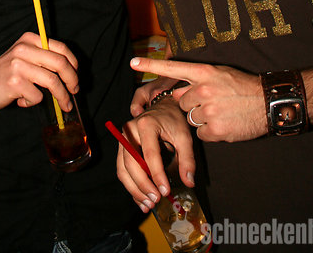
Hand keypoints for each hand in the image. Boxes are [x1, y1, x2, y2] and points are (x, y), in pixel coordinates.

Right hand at [0, 32, 78, 110]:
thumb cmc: (7, 72)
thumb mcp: (24, 56)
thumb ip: (43, 59)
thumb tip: (72, 74)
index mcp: (30, 39)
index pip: (61, 48)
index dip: (74, 64)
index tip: (76, 77)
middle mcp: (24, 49)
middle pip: (60, 64)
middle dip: (72, 80)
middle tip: (75, 92)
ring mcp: (18, 65)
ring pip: (52, 82)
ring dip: (62, 97)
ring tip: (64, 105)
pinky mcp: (14, 82)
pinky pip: (37, 96)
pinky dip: (34, 102)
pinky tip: (23, 101)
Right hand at [116, 98, 195, 212]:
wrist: (163, 108)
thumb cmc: (173, 121)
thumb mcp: (184, 137)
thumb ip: (187, 159)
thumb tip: (189, 182)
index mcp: (146, 125)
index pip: (150, 154)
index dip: (157, 174)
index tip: (165, 191)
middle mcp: (130, 131)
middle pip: (131, 163)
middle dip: (143, 185)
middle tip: (156, 199)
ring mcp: (123, 140)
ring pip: (123, 169)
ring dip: (135, 190)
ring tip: (149, 204)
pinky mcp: (122, 149)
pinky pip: (123, 171)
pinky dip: (131, 187)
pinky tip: (142, 200)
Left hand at [130, 57, 266, 141]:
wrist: (268, 102)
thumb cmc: (243, 87)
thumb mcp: (220, 74)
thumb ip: (198, 80)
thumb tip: (178, 92)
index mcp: (204, 72)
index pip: (173, 68)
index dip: (151, 65)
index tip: (133, 62)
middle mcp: (204, 89)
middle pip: (182, 101)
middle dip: (193, 104)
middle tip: (214, 102)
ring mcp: (209, 109)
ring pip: (192, 119)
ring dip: (203, 119)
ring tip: (222, 113)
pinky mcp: (215, 129)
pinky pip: (201, 134)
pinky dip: (211, 132)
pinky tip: (225, 124)